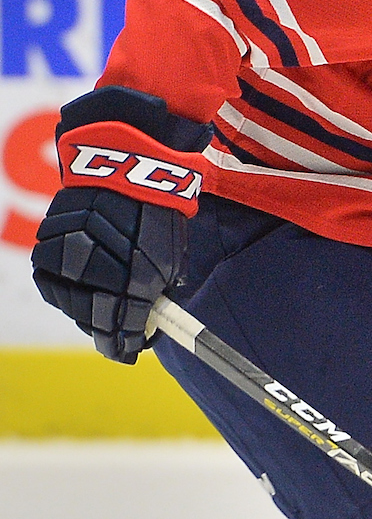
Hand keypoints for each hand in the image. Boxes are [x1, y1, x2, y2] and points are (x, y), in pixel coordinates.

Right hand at [32, 186, 186, 362]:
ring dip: (85, 310)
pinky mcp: (47, 253)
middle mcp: (96, 282)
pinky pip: (54, 284)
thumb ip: (158, 292)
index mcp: (132, 286)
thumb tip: (151, 315)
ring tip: (100, 306)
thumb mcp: (171, 259)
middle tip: (117, 334)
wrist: (124, 173)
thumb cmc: (156, 215)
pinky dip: (67, 288)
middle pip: (94, 323)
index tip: (132, 350)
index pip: (125, 333)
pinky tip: (81, 286)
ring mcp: (67, 268)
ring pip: (71, 306)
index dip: (129, 345)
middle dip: (108, 330)